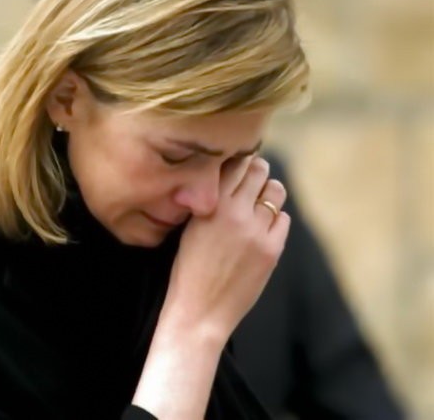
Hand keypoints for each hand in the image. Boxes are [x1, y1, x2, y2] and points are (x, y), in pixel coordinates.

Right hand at [163, 156, 289, 344]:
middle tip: (250, 179)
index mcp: (210, 205)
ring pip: (276, 191)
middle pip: (259, 170)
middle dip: (256, 171)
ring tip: (258, 203)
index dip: (237, 159)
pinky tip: (261, 229)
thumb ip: (210, 199)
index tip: (236, 162)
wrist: (198, 312)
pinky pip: (283, 219)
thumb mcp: (189, 227)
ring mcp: (256, 232)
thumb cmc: (187, 269)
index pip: (233, 162)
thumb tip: (229, 173)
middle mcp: (235, 213)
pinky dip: (274, 219)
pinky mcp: (272, 250)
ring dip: (268, 192)